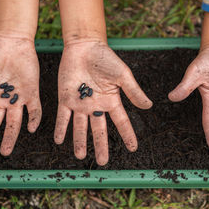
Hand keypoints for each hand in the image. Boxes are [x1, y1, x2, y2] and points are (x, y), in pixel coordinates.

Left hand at [54, 40, 151, 164]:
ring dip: (80, 142)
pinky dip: (61, 129)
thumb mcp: (123, 75)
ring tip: (81, 157)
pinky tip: (59, 141)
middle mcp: (96, 106)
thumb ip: (133, 91)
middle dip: (101, 146)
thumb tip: (148, 106)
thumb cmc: (105, 58)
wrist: (84, 47)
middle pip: (99, 130)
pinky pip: (63, 117)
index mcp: (111, 101)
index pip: (121, 122)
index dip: (127, 135)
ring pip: (80, 128)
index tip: (133, 148)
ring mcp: (80, 104)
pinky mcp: (65, 99)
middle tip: (103, 162)